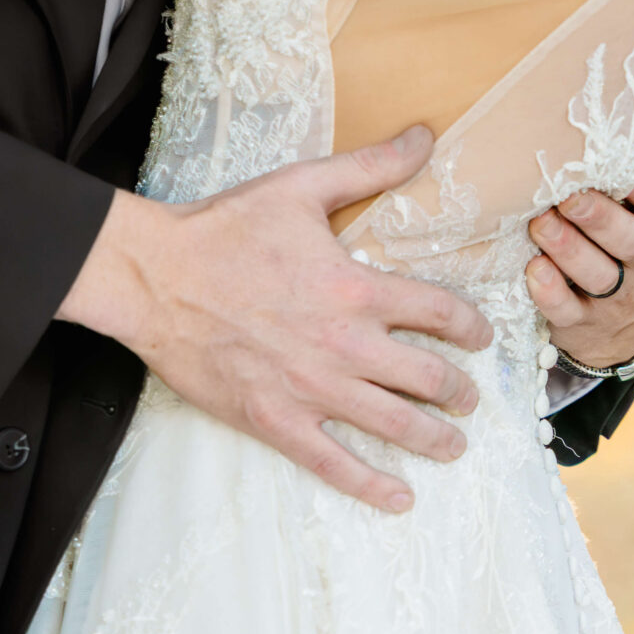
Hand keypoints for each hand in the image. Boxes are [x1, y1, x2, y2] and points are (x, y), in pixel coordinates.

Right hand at [58, 125, 491, 512]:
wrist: (154, 277)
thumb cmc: (225, 229)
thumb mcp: (301, 185)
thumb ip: (370, 167)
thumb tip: (425, 136)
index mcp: (357, 288)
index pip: (440, 313)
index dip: (470, 328)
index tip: (479, 338)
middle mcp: (345, 345)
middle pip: (427, 377)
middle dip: (459, 391)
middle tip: (470, 399)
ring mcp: (312, 390)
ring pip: (393, 425)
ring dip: (433, 439)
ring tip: (453, 446)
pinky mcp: (275, 421)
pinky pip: (334, 464)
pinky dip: (371, 486)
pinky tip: (398, 497)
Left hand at [524, 50, 633, 371]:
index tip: (628, 172)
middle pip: (626, 240)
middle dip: (596, 218)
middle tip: (566, 195)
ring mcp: (616, 293)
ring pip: (593, 274)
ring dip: (565, 248)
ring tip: (540, 221)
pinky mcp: (583, 322)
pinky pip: (564, 309)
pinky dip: (547, 291)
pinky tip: (533, 268)